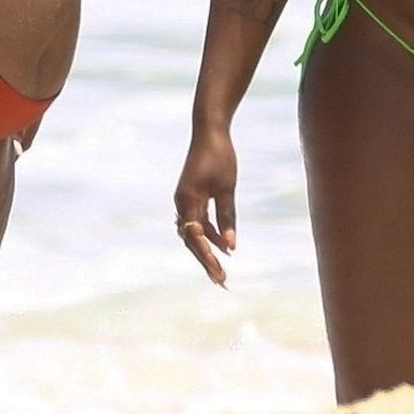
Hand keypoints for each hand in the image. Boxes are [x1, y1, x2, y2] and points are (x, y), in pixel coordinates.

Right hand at [173, 125, 237, 285]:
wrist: (209, 131)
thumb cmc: (220, 157)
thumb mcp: (227, 188)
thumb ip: (227, 217)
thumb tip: (231, 246)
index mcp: (187, 201)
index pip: (196, 238)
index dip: (208, 258)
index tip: (220, 275)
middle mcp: (181, 203)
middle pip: (191, 240)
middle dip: (206, 261)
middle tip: (221, 282)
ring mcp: (184, 200)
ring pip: (193, 233)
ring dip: (207, 250)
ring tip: (223, 270)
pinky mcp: (190, 196)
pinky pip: (197, 221)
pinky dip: (209, 235)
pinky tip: (224, 245)